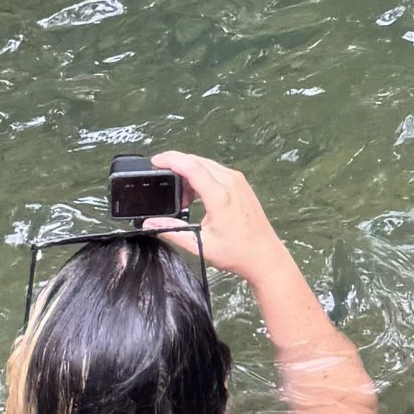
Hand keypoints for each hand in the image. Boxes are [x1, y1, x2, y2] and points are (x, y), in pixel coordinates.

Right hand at [153, 151, 286, 283]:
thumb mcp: (200, 245)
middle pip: (198, 161)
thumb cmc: (234, 252)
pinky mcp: (241, 183)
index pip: (192, 166)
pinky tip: (195, 196)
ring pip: (207, 165)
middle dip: (177, 166)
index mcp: (220, 195)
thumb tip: (149, 224)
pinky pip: (217, 171)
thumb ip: (173, 232)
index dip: (171, 159)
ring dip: (190, 173)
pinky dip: (202, 177)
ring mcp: (238, 180)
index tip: (154, 161)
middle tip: (161, 180)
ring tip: (180, 198)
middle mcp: (230, 181)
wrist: (264, 254)